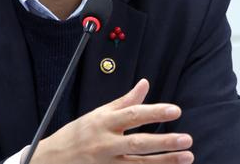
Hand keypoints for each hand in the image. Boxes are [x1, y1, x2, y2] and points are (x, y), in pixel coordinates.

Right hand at [29, 79, 193, 163]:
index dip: (154, 112)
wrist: (51, 160)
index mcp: (103, 122)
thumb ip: (125, 101)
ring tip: (187, 156)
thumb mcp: (98, 113)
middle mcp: (105, 143)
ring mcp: (107, 163)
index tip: (175, 111)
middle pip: (138, 143)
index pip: (132, 115)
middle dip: (164, 142)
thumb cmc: (78, 134)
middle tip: (187, 139)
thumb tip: (145, 84)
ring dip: (165, 161)